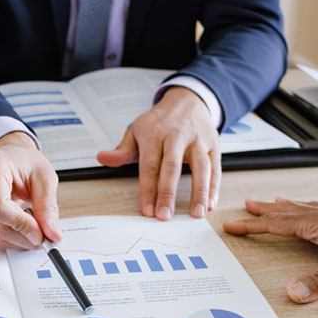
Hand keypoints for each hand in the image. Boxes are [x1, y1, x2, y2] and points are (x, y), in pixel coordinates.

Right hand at [0, 131, 61, 249]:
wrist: (11, 159)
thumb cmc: (25, 162)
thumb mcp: (44, 178)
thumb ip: (48, 207)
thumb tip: (52, 234)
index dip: (20, 224)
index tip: (40, 233)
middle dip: (24, 236)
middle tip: (45, 236)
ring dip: (20, 239)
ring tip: (35, 225)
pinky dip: (12, 237)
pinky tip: (22, 226)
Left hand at [97, 86, 220, 220]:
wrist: (187, 100)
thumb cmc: (159, 122)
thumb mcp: (136, 131)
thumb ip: (122, 150)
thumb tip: (102, 158)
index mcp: (155, 134)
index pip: (149, 166)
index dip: (148, 189)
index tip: (147, 210)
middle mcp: (177, 136)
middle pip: (172, 167)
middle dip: (168, 194)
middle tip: (165, 216)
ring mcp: (198, 141)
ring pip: (200, 168)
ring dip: (199, 192)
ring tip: (196, 214)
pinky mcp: (213, 145)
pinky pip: (216, 168)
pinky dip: (214, 187)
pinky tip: (210, 204)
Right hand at [223, 197, 317, 302]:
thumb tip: (293, 292)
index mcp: (316, 224)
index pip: (274, 223)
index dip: (250, 225)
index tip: (231, 226)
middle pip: (285, 211)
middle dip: (263, 209)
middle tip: (248, 204)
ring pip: (303, 208)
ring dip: (285, 207)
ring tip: (277, 201)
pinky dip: (309, 210)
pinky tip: (316, 212)